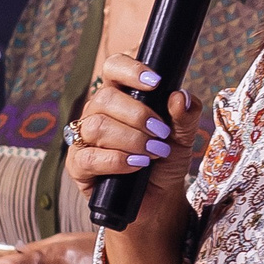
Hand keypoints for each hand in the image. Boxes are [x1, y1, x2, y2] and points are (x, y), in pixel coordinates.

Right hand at [64, 54, 203, 219]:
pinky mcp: (78, 165)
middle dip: (138, 115)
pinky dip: (116, 160)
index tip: (155, 82)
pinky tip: (136, 165)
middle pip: (106, 98)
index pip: (113, 66)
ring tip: (154, 153)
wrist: (159, 196)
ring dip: (131, 139)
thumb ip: (185, 114)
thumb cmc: (166, 158)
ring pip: (97, 126)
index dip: (130, 70)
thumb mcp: (184, 135)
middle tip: (161, 133)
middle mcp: (98, 111)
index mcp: (121, 94)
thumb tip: (179, 96)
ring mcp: (85, 137)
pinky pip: (88, 157)